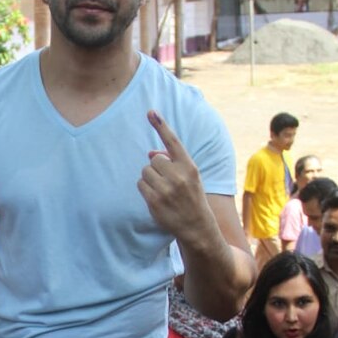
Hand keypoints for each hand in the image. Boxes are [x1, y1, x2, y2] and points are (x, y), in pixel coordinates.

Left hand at [138, 110, 208, 237]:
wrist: (197, 225)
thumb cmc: (191, 196)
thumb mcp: (189, 176)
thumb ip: (172, 162)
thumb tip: (150, 153)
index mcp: (189, 166)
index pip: (173, 142)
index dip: (161, 126)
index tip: (150, 112)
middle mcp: (178, 176)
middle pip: (153, 160)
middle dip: (156, 168)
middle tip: (167, 181)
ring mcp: (166, 189)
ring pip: (145, 171)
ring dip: (150, 178)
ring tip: (162, 190)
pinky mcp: (155, 201)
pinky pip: (140, 185)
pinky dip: (145, 188)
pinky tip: (156, 197)